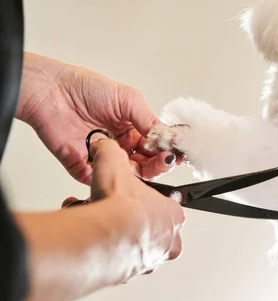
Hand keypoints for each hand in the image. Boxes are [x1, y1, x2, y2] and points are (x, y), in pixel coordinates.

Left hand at [16, 52, 175, 184]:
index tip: (175, 154)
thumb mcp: (127, 99)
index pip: (156, 149)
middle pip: (146, 166)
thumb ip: (149, 120)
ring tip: (139, 161)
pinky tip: (118, 170)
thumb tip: (170, 139)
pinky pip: (99, 182)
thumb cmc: (84, 87)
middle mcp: (119, 146)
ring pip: (127, 177)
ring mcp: (102, 158)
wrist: (48, 90)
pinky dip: (110, 181)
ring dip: (138, 173)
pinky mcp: (82, 167)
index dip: (166, 152)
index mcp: (132, 131)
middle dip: (158, 165)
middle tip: (163, 160)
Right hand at [64, 138, 184, 276]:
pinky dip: (103, 251)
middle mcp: (169, 241)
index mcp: (174, 216)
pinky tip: (91, 239)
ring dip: (115, 236)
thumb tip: (103, 145)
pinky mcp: (130, 274)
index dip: (141, 200)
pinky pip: (116, 262)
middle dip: (127, 220)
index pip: (163, 206)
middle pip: (149, 228)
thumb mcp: (113, 163)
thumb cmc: (119, 207)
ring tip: (97, 224)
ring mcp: (151, 260)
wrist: (105, 236)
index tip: (127, 198)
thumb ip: (109, 151)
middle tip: (110, 211)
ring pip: (132, 247)